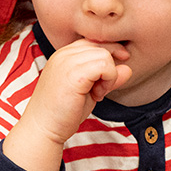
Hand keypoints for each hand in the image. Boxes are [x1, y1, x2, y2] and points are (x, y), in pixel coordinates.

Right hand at [3, 40, 131, 170]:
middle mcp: (64, 53)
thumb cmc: (63, 113)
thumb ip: (107, 78)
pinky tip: (97, 95)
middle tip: (101, 89)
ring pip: (105, 54)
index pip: (93, 41)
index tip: (115, 69)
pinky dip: (108, 80)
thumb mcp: (90, 91)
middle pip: (101, 45)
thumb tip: (128, 68)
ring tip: (97, 93)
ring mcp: (67, 61)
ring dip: (109, 75)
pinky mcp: (74, 74)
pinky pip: (105, 65)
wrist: (42, 129)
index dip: (109, 52)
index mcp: (64, 54)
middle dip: (109, 66)